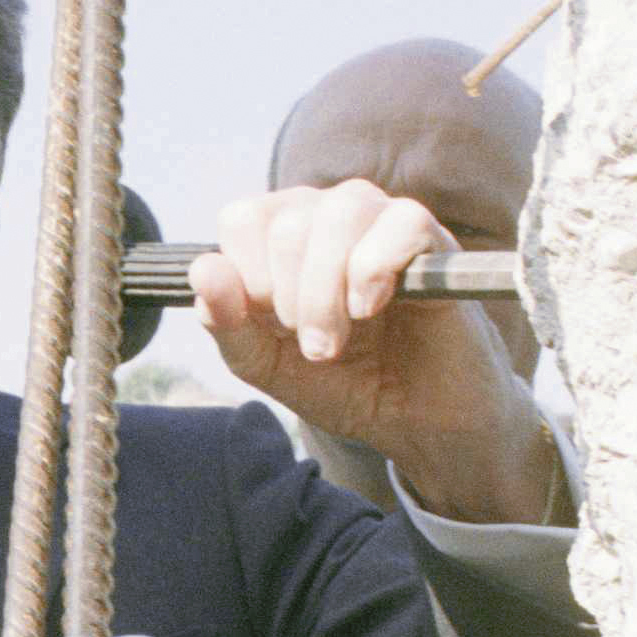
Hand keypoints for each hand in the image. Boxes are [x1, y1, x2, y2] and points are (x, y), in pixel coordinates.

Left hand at [190, 181, 556, 523]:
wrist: (415, 422)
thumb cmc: (343, 382)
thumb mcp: (267, 364)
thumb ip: (227, 322)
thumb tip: (202, 270)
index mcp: (284, 235)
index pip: (242, 218)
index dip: (247, 278)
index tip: (272, 326)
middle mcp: (329, 214)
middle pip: (287, 224)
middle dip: (289, 300)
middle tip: (315, 348)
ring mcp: (383, 219)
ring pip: (340, 214)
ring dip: (327, 292)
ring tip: (337, 341)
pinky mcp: (434, 239)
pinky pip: (400, 222)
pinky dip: (375, 270)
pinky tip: (372, 308)